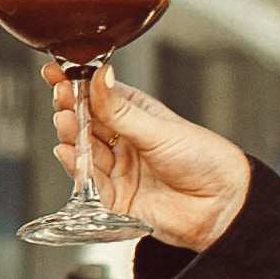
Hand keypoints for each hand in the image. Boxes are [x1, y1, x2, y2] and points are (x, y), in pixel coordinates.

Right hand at [54, 68, 255, 251]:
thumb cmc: (205, 161)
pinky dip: (75, 166)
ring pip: (84, 150)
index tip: (56, 72)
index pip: (99, 96)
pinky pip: (88, 182)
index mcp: (138, 116)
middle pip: (86, 123)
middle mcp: (125, 141)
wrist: (223, 206)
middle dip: (70, 108)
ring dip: (72, 135)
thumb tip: (100, 75)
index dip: (77, 84)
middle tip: (61, 97)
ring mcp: (119, 169)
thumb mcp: (160, 130)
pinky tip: (68, 152)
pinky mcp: (115, 198)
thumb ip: (121, 110)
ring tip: (65, 121)